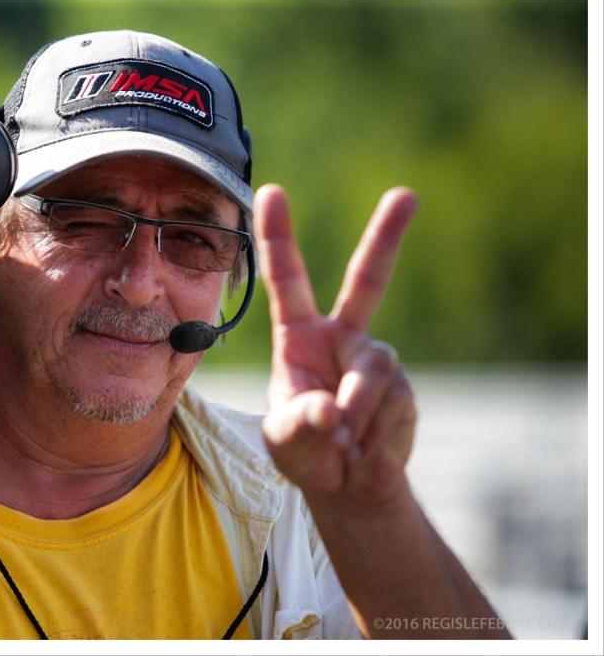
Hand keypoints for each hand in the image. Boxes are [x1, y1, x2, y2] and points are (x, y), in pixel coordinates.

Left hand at [255, 184, 417, 507]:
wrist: (347, 486)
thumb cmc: (304, 452)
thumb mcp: (284, 442)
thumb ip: (299, 425)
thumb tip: (331, 409)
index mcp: (298, 337)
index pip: (286, 280)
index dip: (279, 237)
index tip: (271, 191)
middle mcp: (340, 338)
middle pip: (367, 282)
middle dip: (386, 238)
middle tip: (405, 195)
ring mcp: (374, 361)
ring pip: (374, 369)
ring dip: (356, 411)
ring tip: (342, 444)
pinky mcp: (403, 389)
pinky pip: (391, 403)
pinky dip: (371, 435)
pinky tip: (361, 451)